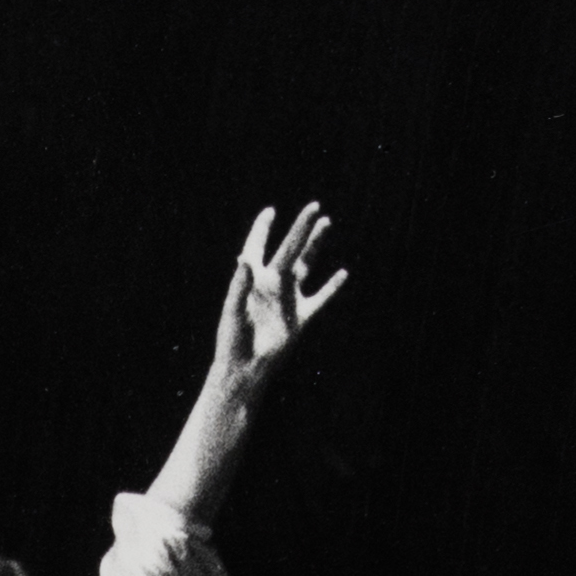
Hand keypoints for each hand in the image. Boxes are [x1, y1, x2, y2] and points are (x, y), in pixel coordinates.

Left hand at [211, 200, 347, 390]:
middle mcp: (272, 284)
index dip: (262, 229)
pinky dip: (331, 287)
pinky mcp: (301, 317)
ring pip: (306, 265)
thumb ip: (239, 286)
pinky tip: (342, 273)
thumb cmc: (233, 341)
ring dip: (316, 246)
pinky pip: (319, 298)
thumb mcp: (233, 312)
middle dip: (301, 228)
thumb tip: (244, 259)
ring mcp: (288, 299)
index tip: (270, 211)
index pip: (257, 247)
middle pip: (290, 249)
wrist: (246, 369)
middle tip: (314, 206)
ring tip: (326, 224)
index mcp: (253, 280)